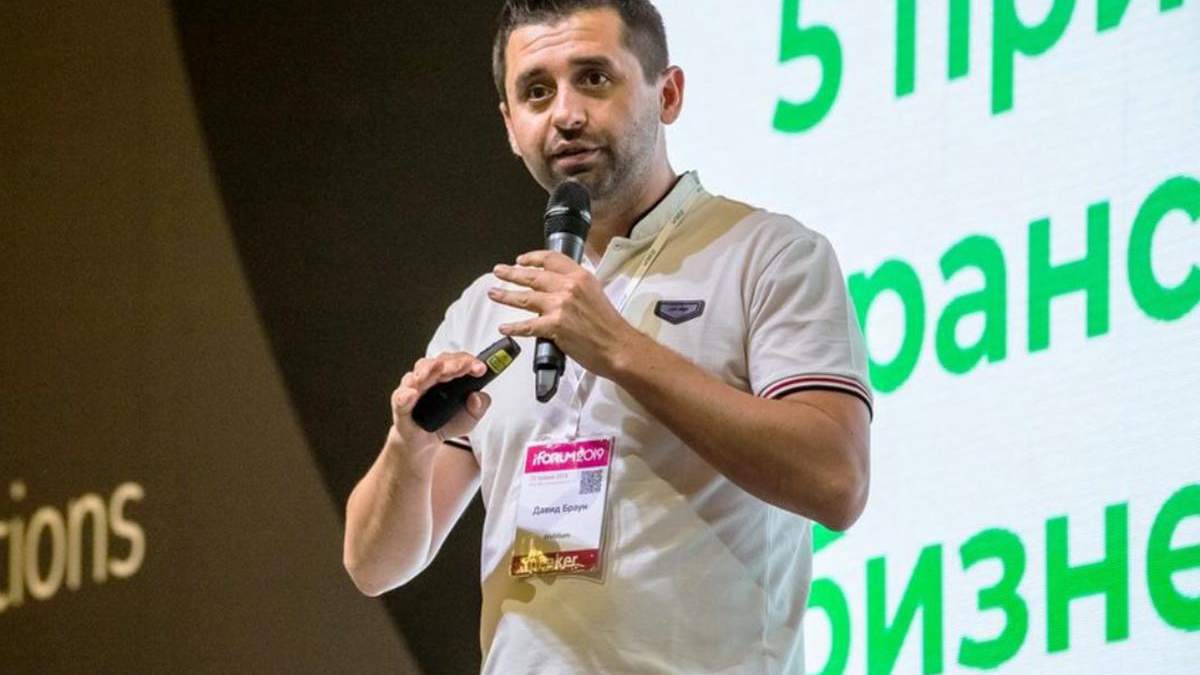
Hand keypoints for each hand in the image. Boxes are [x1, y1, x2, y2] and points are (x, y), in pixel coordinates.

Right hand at [389, 352, 491, 460]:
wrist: (425, 442)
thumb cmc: (446, 423)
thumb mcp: (470, 418)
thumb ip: (479, 407)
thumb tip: (477, 397)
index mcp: (448, 375)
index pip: (458, 360)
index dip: (469, 361)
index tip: (481, 368)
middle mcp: (430, 377)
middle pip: (439, 362)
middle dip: (453, 363)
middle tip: (464, 366)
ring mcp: (414, 389)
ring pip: (419, 373)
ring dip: (429, 370)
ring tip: (439, 370)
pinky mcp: (401, 405)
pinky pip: (400, 397)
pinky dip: (405, 394)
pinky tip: (412, 393)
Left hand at [488, 250, 637, 378]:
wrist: (618, 346)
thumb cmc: (609, 325)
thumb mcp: (595, 293)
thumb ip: (576, 287)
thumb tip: (558, 287)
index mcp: (580, 276)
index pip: (551, 259)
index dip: (532, 258)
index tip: (521, 260)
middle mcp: (568, 287)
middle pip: (533, 276)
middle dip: (512, 273)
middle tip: (499, 271)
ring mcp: (560, 306)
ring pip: (525, 297)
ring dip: (506, 295)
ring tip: (494, 293)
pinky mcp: (555, 326)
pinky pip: (528, 326)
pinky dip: (514, 327)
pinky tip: (504, 327)